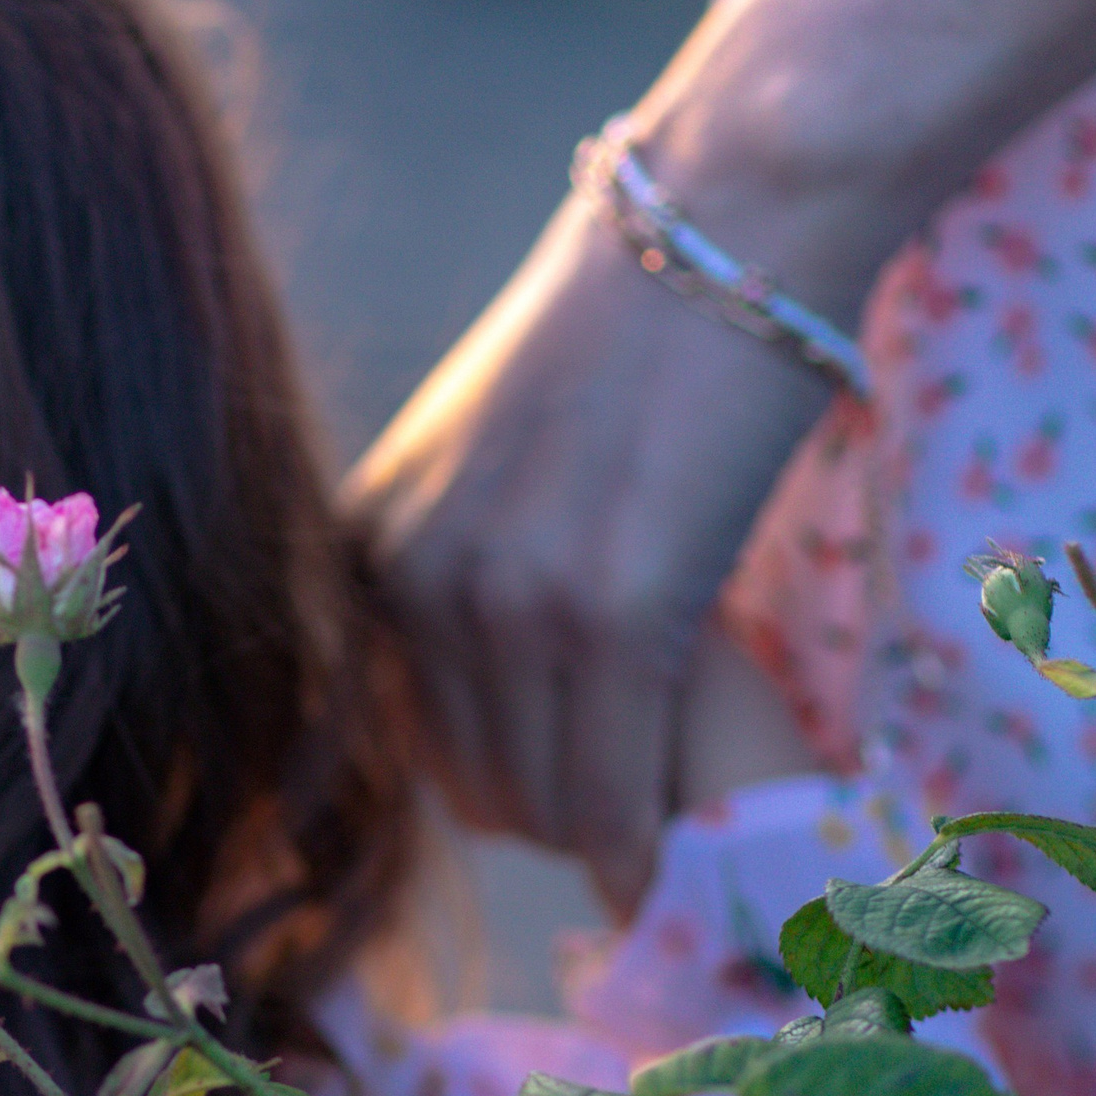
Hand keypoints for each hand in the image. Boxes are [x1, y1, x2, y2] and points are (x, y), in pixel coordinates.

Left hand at [343, 187, 837, 912]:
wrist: (729, 223)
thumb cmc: (633, 328)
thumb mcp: (486, 448)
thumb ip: (458, 558)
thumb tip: (485, 685)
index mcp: (366, 542)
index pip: (399, 736)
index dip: (481, 783)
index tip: (550, 799)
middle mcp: (413, 580)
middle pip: (468, 780)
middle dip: (549, 817)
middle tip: (632, 822)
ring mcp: (506, 600)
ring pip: (542, 795)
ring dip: (606, 835)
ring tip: (672, 833)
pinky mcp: (612, 613)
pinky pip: (611, 786)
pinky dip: (644, 845)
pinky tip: (677, 872)